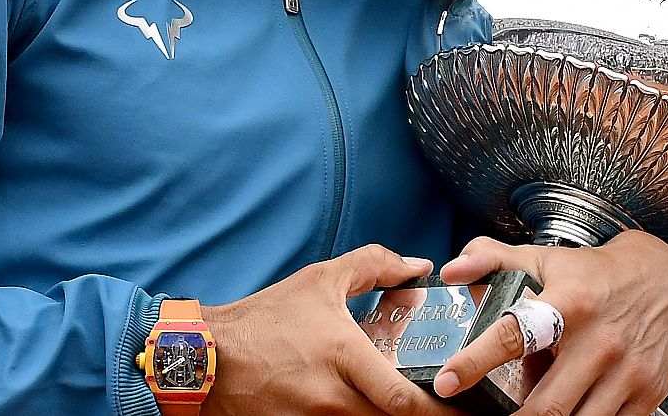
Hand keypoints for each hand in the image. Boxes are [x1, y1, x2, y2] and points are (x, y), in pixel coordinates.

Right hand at [203, 244, 464, 415]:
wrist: (205, 359)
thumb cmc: (264, 319)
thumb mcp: (320, 281)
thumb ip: (374, 266)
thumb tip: (418, 267)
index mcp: (343, 356)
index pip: (403, 400)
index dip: (439, 407)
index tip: (462, 402)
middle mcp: (332, 398)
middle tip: (449, 409)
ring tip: (411, 406)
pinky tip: (369, 407)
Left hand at [433, 233, 667, 415]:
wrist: (667, 281)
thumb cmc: (596, 275)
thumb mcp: (544, 259)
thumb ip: (492, 260)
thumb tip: (451, 271)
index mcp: (569, 304)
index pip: (513, 335)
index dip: (475, 362)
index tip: (448, 382)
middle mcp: (601, 341)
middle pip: (547, 404)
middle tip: (489, 415)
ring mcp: (628, 372)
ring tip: (527, 414)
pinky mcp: (647, 395)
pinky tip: (568, 412)